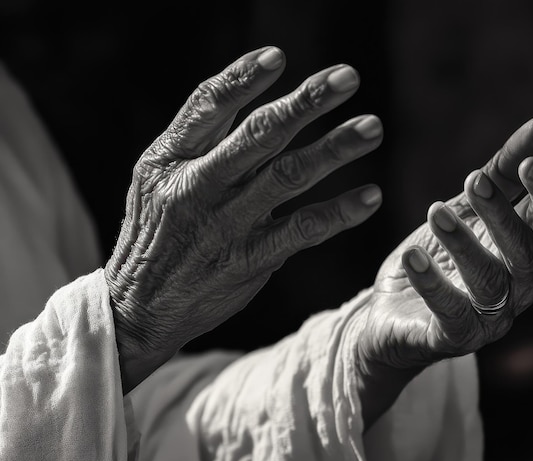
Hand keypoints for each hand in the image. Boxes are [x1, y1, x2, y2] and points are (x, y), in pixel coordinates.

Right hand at [105, 47, 383, 392]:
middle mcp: (197, 187)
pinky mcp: (248, 260)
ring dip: (334, 149)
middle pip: (258, 135)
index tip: (279, 57)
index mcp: (169, 160)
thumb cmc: (154, 234)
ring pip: (287, 177)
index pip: (206, 106)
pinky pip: (301, 231)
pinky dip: (338, 213)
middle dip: (305, 103)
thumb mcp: (154, 181)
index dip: (242, 78)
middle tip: (348, 78)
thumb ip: (198, 145)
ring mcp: (224, 225)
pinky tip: (369, 197)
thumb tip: (248, 100)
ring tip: (372, 128)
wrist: (137, 307)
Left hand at [353, 116, 532, 427]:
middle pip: (524, 255)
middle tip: (471, 179)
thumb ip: (502, 174)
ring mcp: (487, 319)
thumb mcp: (466, 211)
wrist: (393, 311)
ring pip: (490, 284)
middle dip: (501, 216)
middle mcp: (517, 291)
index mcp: (525, 255)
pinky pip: (450, 315)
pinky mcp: (450, 338)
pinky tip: (411, 256)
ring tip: (434, 211)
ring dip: (464, 245)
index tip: (529, 165)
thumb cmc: (440, 258)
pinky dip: (433, 285)